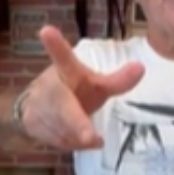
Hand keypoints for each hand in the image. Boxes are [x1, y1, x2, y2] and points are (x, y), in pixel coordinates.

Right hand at [19, 26, 145, 150]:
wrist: (36, 108)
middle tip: (91, 138)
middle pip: (64, 109)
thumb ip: (117, 81)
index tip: (46, 30)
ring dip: (80, 137)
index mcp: (66, 70)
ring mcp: (37, 106)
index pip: (61, 57)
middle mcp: (49, 86)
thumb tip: (141, 67)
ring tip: (90, 136)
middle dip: (77, 124)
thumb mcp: (96, 85)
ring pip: (66, 132)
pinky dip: (72, 144)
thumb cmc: (73, 92)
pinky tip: (76, 139)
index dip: (55, 45)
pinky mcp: (32, 125)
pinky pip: (60, 141)